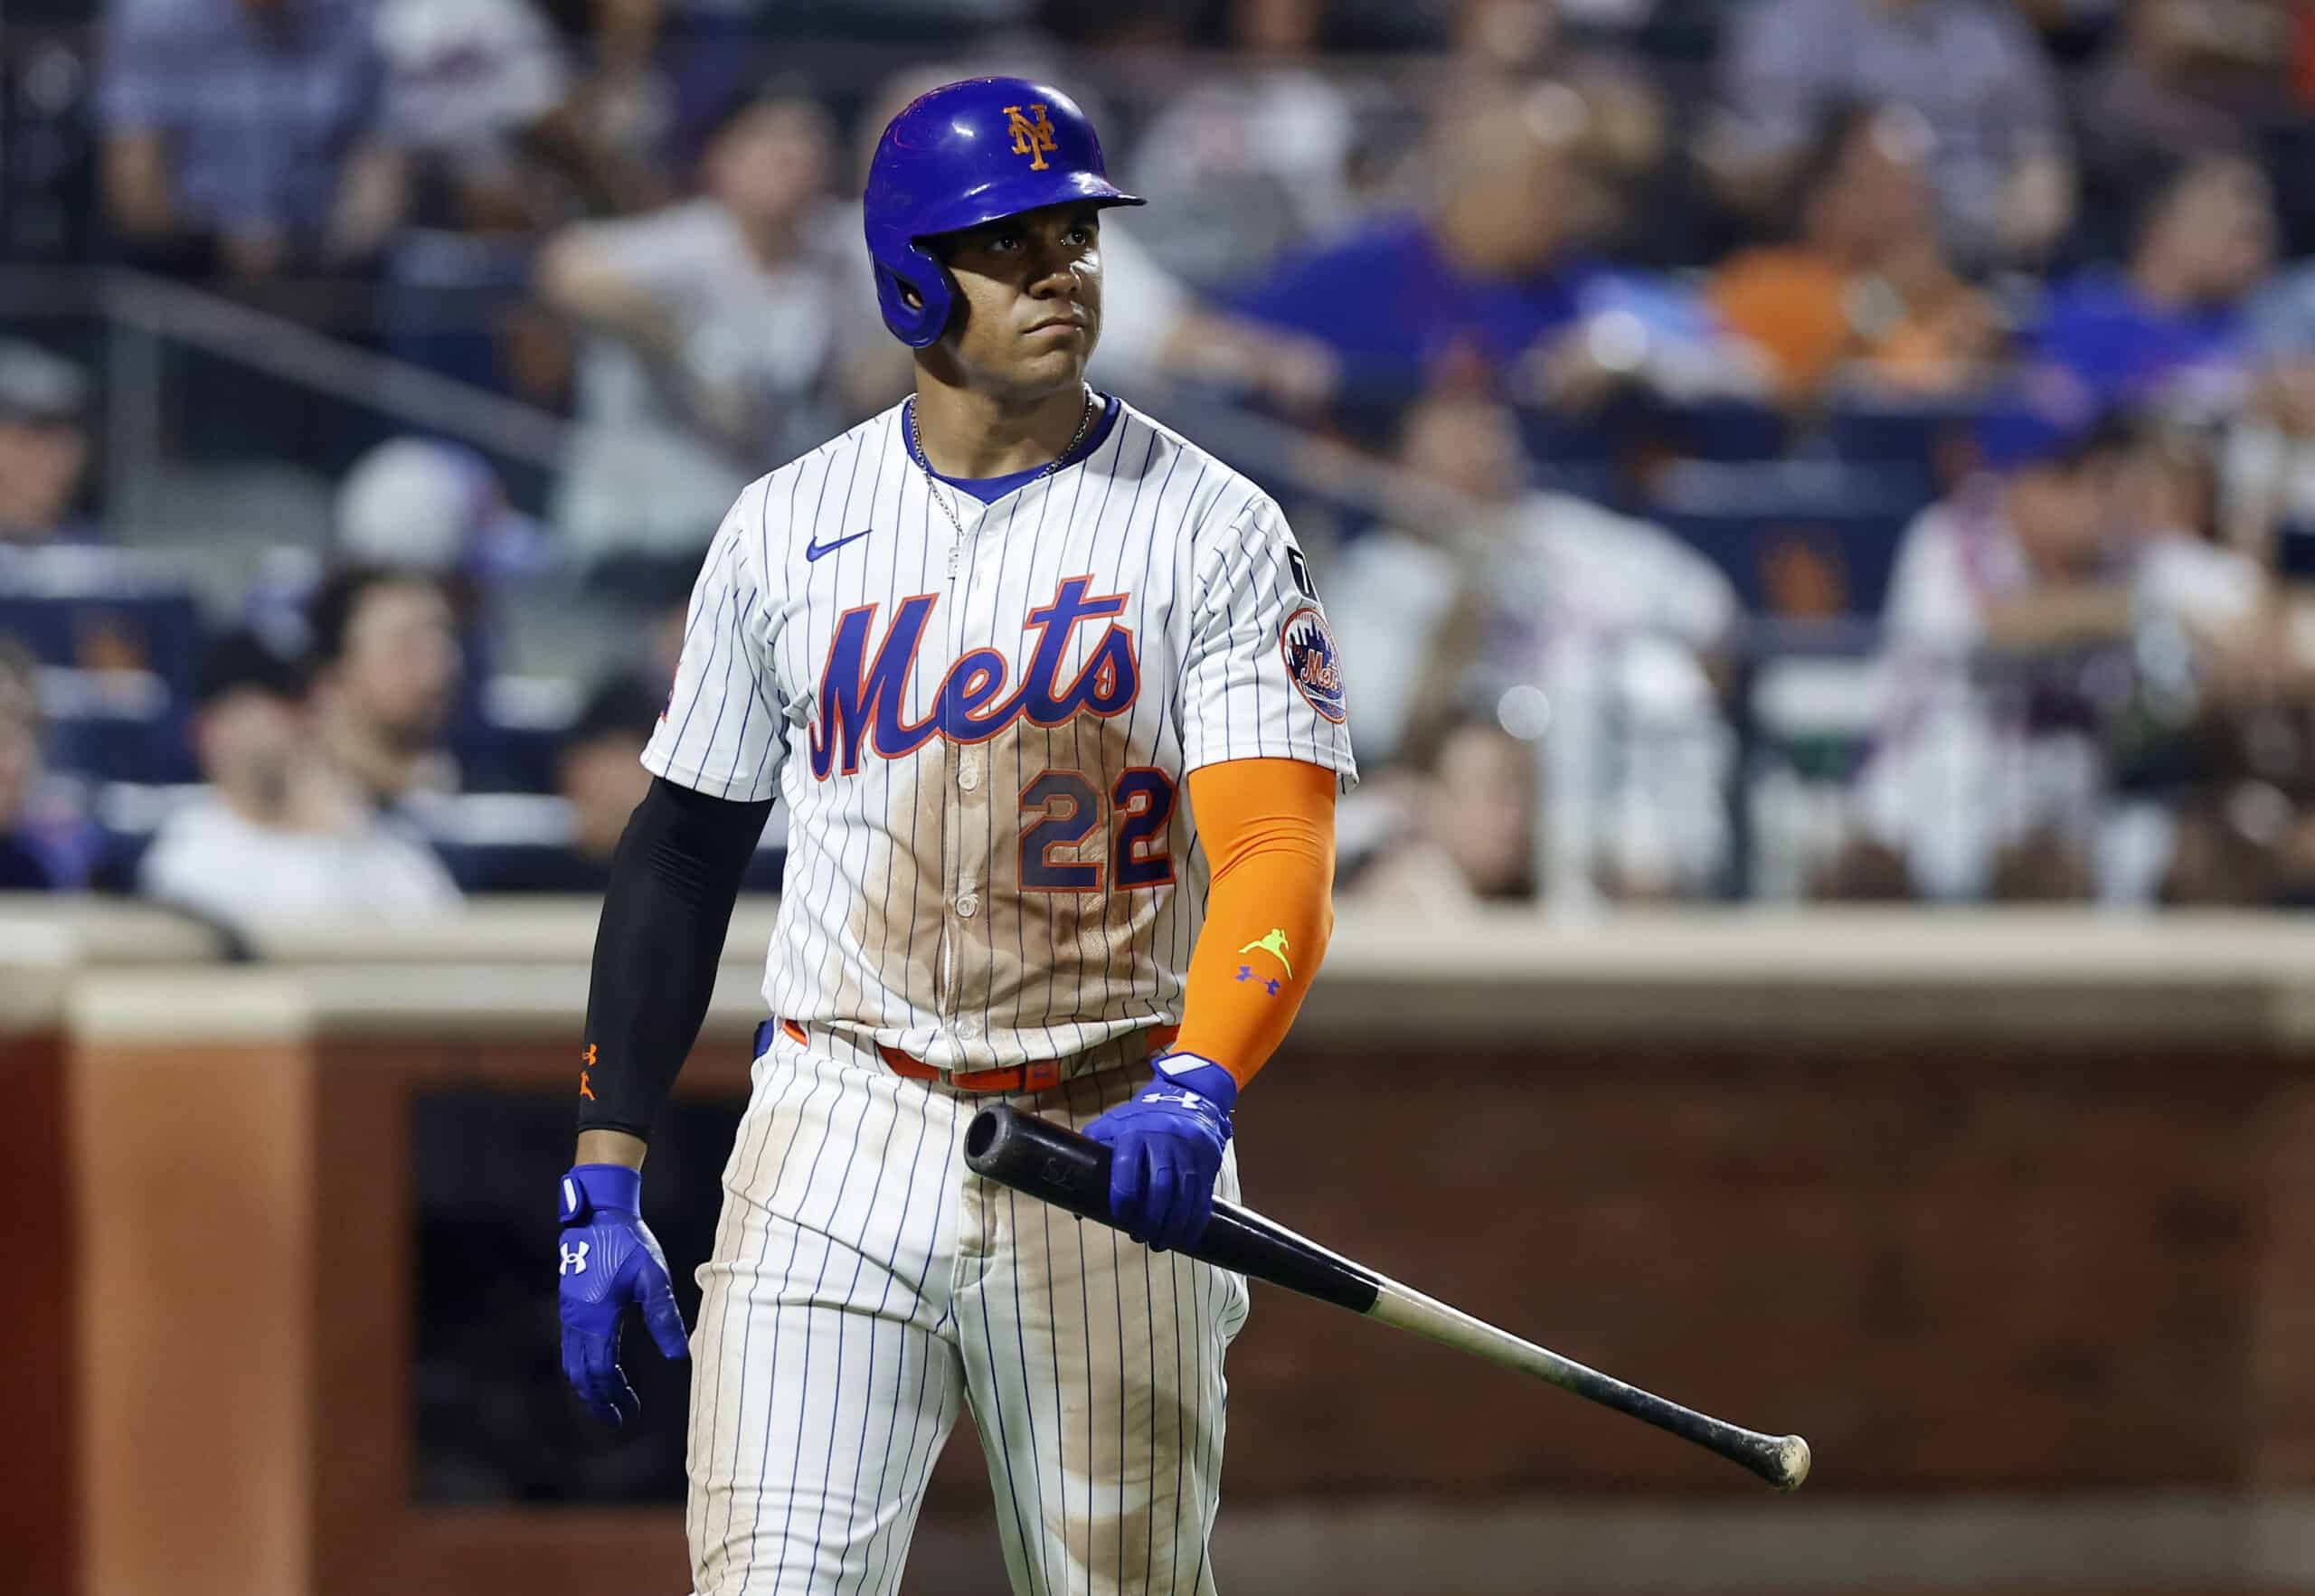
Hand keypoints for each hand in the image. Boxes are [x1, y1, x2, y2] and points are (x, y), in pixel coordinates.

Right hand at [556, 1164, 688, 1426]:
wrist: (599, 1214)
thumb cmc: (629, 1244)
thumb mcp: (653, 1279)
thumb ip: (665, 1318)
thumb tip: (679, 1356)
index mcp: (597, 1318)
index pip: (602, 1370)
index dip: (614, 1394)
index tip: (629, 1410)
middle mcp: (577, 1320)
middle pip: (580, 1374)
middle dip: (597, 1399)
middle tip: (615, 1417)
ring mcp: (570, 1312)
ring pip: (571, 1362)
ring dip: (587, 1385)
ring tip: (605, 1399)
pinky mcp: (570, 1303)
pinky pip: (570, 1346)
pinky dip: (581, 1366)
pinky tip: (596, 1366)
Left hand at [1083, 1055, 1236, 1251]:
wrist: (1185, 1096)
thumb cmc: (1140, 1119)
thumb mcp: (1113, 1124)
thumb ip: (1093, 1154)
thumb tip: (1076, 1206)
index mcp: (1135, 1133)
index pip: (1127, 1168)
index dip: (1123, 1197)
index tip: (1120, 1216)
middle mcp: (1165, 1142)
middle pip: (1161, 1186)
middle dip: (1150, 1218)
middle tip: (1140, 1237)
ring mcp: (1189, 1152)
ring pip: (1185, 1194)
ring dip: (1172, 1225)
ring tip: (1159, 1242)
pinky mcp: (1207, 1161)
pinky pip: (1204, 1196)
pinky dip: (1195, 1221)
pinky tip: (1185, 1237)